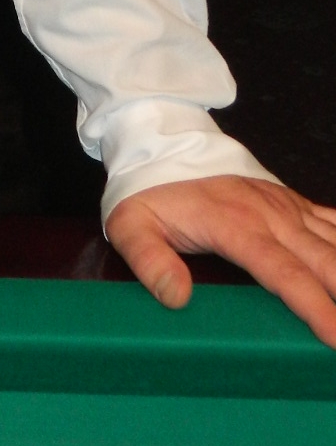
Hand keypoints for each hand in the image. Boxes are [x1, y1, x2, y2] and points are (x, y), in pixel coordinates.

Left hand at [107, 175, 335, 347]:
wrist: (160, 139)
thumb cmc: (148, 190)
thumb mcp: (129, 224)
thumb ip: (149, 260)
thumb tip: (176, 299)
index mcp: (236, 225)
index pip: (283, 272)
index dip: (313, 306)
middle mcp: (272, 215)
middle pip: (326, 260)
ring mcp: (288, 206)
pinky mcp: (294, 203)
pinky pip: (335, 221)